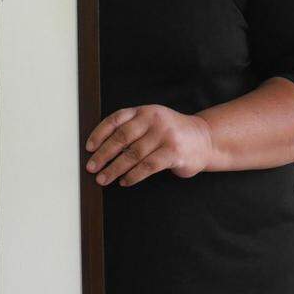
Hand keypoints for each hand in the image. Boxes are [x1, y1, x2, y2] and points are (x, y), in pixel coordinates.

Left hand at [85, 105, 212, 186]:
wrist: (205, 139)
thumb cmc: (171, 133)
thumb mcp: (152, 122)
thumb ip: (131, 128)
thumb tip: (101, 149)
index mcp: (144, 111)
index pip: (116, 120)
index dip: (99, 134)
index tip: (88, 148)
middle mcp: (154, 120)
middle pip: (121, 138)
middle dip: (103, 155)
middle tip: (91, 167)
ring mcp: (165, 136)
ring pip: (132, 155)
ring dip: (114, 169)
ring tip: (103, 179)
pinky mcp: (173, 153)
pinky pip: (147, 166)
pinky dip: (133, 176)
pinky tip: (124, 182)